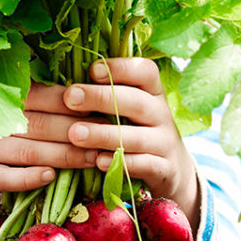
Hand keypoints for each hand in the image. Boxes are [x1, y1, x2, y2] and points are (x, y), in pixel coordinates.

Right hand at [0, 83, 97, 225]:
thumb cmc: (12, 121)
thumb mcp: (24, 102)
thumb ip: (51, 97)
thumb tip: (97, 94)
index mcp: (7, 94)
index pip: (45, 95)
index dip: (75, 104)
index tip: (102, 110)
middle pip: (41, 125)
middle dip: (77, 132)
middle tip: (106, 138)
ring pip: (29, 151)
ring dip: (63, 156)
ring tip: (91, 159)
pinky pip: (5, 178)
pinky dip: (28, 178)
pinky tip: (50, 176)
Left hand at [64, 58, 200, 230]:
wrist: (172, 171)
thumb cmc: (139, 133)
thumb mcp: (131, 111)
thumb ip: (108, 96)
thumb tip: (68, 82)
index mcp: (153, 93)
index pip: (145, 72)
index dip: (120, 68)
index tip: (92, 70)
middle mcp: (162, 115)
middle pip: (136, 102)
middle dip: (101, 98)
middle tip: (70, 97)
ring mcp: (165, 143)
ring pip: (136, 137)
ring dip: (103, 134)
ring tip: (74, 134)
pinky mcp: (165, 170)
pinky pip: (145, 165)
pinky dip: (122, 163)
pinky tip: (98, 162)